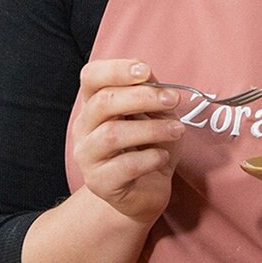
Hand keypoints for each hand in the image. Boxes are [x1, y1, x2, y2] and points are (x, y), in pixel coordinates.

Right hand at [69, 59, 182, 225]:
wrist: (145, 193)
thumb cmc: (149, 148)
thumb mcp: (155, 116)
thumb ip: (151, 95)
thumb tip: (152, 78)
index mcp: (94, 104)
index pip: (91, 77)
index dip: (116, 69)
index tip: (146, 70)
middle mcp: (84, 128)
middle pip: (103, 102)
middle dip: (142, 97)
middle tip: (173, 99)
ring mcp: (88, 156)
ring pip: (112, 134)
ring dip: (152, 129)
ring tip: (177, 130)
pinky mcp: (100, 182)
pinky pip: (124, 166)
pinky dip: (150, 158)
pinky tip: (163, 157)